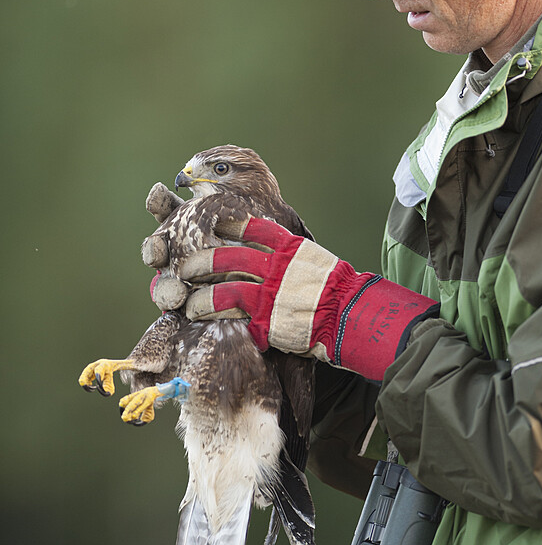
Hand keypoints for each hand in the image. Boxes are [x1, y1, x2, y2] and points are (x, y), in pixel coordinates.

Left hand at [177, 217, 438, 381]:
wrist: (351, 316)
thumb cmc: (336, 290)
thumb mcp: (313, 261)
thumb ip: (289, 256)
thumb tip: (269, 252)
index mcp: (289, 249)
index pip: (254, 229)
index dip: (230, 225)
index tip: (214, 223)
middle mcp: (277, 267)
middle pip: (228, 258)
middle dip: (201, 262)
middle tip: (186, 267)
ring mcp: (271, 293)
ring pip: (223, 289)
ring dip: (200, 296)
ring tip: (187, 302)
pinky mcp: (267, 320)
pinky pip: (234, 317)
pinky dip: (215, 316)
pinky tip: (201, 318)